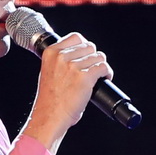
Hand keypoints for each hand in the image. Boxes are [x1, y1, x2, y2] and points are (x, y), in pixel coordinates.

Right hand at [20, 31, 111, 151]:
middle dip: (93, 58)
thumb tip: (79, 54)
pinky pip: (104, 67)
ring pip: (99, 56)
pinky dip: (107, 73)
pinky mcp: (85, 77)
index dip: (84, 47)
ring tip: (98, 76)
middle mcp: (61, 57)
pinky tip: (104, 79)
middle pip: (90, 46)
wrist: (50, 117)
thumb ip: (60, 60)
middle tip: (92, 69)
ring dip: (101, 66)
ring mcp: (73, 66)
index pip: (76, 37)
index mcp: (50, 53)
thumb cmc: (50, 99)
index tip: (86, 56)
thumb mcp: (48, 72)